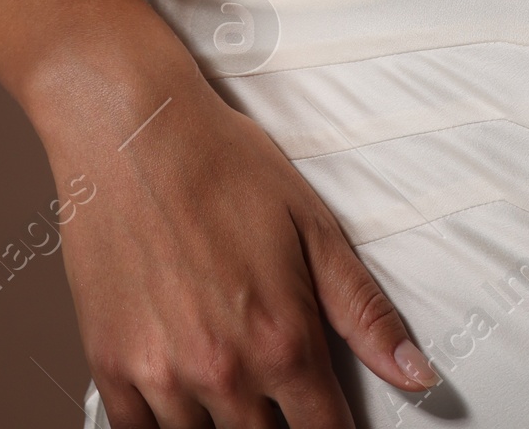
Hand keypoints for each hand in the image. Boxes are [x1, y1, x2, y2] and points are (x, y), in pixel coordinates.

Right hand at [53, 66, 438, 427]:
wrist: (134, 129)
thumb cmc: (221, 164)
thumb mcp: (312, 226)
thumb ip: (364, 311)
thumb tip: (417, 374)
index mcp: (283, 338)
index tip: (325, 420)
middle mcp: (224, 370)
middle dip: (278, 425)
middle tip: (276, 393)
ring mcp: (163, 375)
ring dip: (223, 424)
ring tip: (229, 383)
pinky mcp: (112, 367)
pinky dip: (164, 428)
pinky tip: (180, 403)